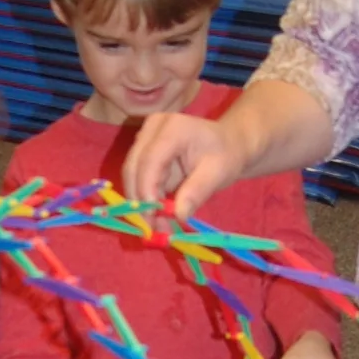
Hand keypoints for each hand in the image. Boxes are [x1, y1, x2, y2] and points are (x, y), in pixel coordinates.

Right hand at [121, 110, 243, 220]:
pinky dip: (143, 200)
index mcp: (173, 128)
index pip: (150, 160)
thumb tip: (178, 214)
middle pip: (133, 167)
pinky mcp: (142, 151)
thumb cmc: (225, 156)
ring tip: (157, 227)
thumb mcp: (218, 173)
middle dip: (140, 201)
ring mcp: (144, 138)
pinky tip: (156, 217)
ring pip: (131, 175)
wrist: (227, 145)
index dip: (147, 190)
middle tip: (153, 230)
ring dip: (139, 203)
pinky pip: (136, 179)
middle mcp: (152, 129)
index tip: (153, 217)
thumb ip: (197, 191)